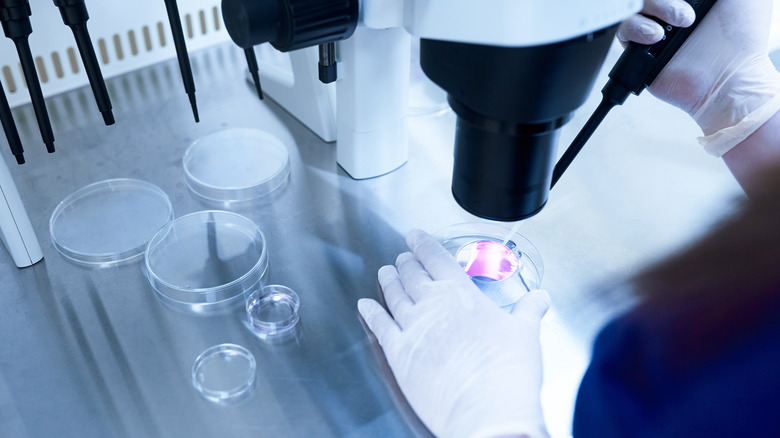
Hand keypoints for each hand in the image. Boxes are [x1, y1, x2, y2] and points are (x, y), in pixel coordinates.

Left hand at [358, 230, 550, 437]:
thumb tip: (540, 298)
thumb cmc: (507, 373)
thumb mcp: (526, 333)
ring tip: (385, 272)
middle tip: (402, 256)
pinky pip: (379, 325)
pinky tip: (365, 305)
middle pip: (412, 274)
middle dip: (406, 262)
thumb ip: (528, 311)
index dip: (423, 243)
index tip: (414, 235)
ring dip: (389, 281)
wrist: (486, 411)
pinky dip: (371, 312)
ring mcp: (412, 327)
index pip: (436, 258)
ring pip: (394, 295)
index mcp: (461, 293)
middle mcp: (432, 304)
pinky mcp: (398, 352)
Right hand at [617, 0, 779, 155]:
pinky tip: (657, 36)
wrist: (729, 78)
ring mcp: (653, 24)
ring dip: (656, 6)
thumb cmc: (742, 38)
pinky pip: (623, 29)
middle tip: (686, 8)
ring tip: (680, 22)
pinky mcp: (638, 47)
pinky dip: (638, 28)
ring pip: (632, 3)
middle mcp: (669, 6)